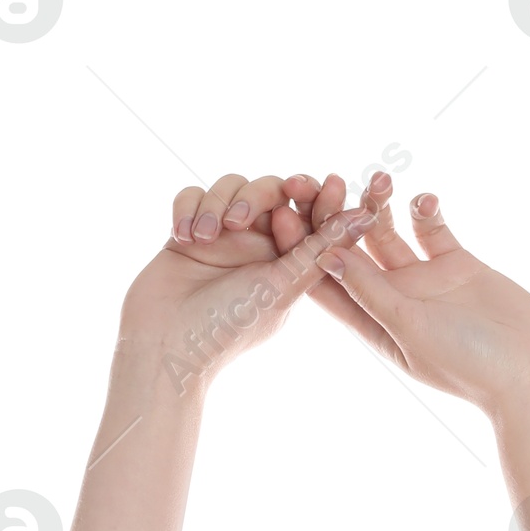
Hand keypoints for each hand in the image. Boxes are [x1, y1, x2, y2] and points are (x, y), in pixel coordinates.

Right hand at [119, 170, 375, 388]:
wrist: (165, 347)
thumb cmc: (226, 328)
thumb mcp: (280, 289)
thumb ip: (320, 251)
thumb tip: (364, 218)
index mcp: (287, 261)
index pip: (308, 213)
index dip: (316, 194)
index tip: (325, 183)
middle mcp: (257, 245)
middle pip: (268, 189)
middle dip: (256, 196)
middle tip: (239, 218)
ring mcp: (222, 237)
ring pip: (228, 185)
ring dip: (215, 204)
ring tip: (203, 238)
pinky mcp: (188, 231)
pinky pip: (191, 194)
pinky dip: (187, 208)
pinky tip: (182, 237)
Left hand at [290, 173, 529, 414]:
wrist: (529, 371)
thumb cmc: (467, 365)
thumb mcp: (410, 328)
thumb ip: (370, 292)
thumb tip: (324, 257)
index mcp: (372, 323)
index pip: (328, 282)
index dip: (303, 249)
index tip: (284, 214)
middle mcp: (394, 299)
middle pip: (353, 250)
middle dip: (338, 216)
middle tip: (325, 178)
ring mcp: (425, 280)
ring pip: (391, 233)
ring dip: (381, 206)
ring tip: (379, 179)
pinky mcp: (457, 264)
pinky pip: (432, 228)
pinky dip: (425, 211)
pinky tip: (423, 198)